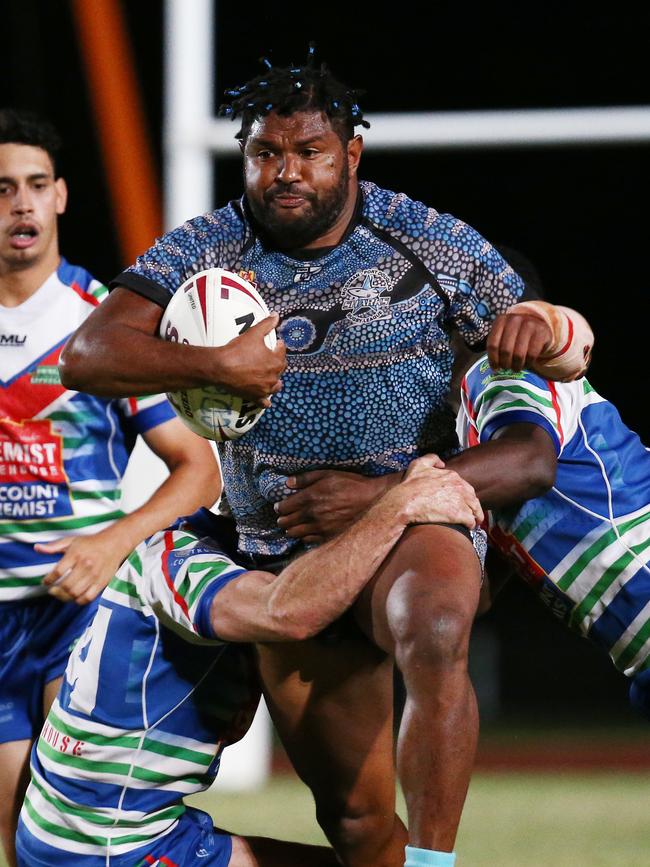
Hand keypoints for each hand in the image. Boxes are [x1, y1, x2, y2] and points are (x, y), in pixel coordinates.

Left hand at [36, 530, 126, 604]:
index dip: (48, 580)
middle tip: (52, 590)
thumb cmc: (90, 543)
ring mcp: (94, 576)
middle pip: (66, 586)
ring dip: (64, 597)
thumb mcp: (71, 541)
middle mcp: (85, 565)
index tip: (45, 582)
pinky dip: (78, 601)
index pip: (57, 572)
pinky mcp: (102, 583)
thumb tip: (36, 548)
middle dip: (55, 591)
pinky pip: (87, 598)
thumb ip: (53, 546)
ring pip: (75, 594)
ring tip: (60, 594)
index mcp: (76, 554)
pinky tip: (74, 596)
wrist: (114, 544)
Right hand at [214, 314, 286, 405]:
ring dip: (275, 382)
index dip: (279, 346)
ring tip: (271, 379)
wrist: (220, 367)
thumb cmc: (237, 350)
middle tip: (271, 358)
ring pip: (275, 387)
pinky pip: (264, 402)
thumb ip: (266, 324)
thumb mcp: (253, 333)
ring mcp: (264, 389)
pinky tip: (266, 401)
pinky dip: (265, 401)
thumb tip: (276, 315)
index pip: (282, 352)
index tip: (276, 343)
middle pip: (280, 369)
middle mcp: (273, 377)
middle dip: (277, 363)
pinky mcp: (254, 397)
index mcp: (275, 362)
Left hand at [276, 470, 400, 543]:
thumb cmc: (349, 483)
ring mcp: (320, 527)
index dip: (279, 507)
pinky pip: (308, 540)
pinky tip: (306, 531)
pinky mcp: (328, 536)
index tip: (280, 506)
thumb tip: (288, 483)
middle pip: (286, 523)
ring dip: (291, 529)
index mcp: (309, 498)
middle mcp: (312, 515)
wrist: (370, 499)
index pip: (284, 508)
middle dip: (282, 519)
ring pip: (295, 533)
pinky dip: (304, 536)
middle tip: (283, 516)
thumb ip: (305, 478)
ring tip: (292, 525)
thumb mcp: (327, 474)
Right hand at [395, 455, 483, 528]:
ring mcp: (460, 501)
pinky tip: (467, 527)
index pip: (466, 487)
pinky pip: (471, 520)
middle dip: (473, 506)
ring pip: (475, 509)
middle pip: (473, 498)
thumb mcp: (418, 465)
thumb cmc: (409, 486)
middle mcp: (459, 487)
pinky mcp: (459, 514)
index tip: (463, 502)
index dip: (465, 496)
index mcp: (452, 476)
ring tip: (472, 522)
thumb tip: (441, 463)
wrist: (405, 502)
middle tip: (471, 514)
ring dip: (474, 516)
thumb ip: (431, 459)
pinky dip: (470, 524)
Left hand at [486, 312, 551, 371]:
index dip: (493, 359)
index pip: (493, 344)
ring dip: (516, 365)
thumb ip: (497, 347)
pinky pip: (532, 354)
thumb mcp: (504, 335)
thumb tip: (495, 368)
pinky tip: (526, 364)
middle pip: (505, 350)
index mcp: (501, 320)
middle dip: (505, 363)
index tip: (495, 368)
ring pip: (519, 354)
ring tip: (516, 368)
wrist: (538, 325)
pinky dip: (528, 363)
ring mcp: (529, 324)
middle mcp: (514, 320)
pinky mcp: (541, 332)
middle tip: (507, 368)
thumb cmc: (517, 334)